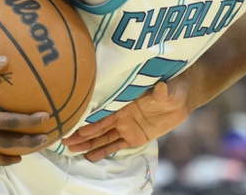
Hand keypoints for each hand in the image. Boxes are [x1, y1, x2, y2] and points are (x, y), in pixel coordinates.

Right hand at [62, 81, 188, 161]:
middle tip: (64, 140)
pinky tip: (90, 157)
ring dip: (88, 143)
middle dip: (82, 134)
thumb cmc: (173, 88)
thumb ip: (161, 91)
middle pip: (99, 127)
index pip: (106, 114)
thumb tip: (161, 87)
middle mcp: (122, 115)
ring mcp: (127, 127)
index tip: (77, 127)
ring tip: (71, 150)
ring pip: (103, 137)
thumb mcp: (168, 90)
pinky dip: (104, 151)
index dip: (92, 121)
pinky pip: (116, 145)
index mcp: (126, 103)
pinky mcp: (135, 136)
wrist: (182, 97)